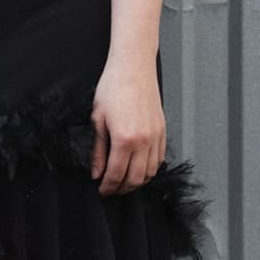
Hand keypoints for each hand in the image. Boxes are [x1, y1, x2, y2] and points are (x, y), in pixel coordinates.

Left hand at [89, 58, 165, 192]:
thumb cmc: (113, 88)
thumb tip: (97, 173)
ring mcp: (156, 137)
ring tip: (123, 182)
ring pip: (149, 172)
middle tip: (111, 190)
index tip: (101, 191)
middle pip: (135, 179)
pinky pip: (159, 159)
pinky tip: (138, 169)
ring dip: (136, 182)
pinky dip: (149, 169)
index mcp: (124, 139)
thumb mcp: (98, 120)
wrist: (133, 68)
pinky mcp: (162, 131)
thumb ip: (98, 151)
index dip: (107, 187)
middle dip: (121, 189)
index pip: (116, 174)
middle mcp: (144, 141)